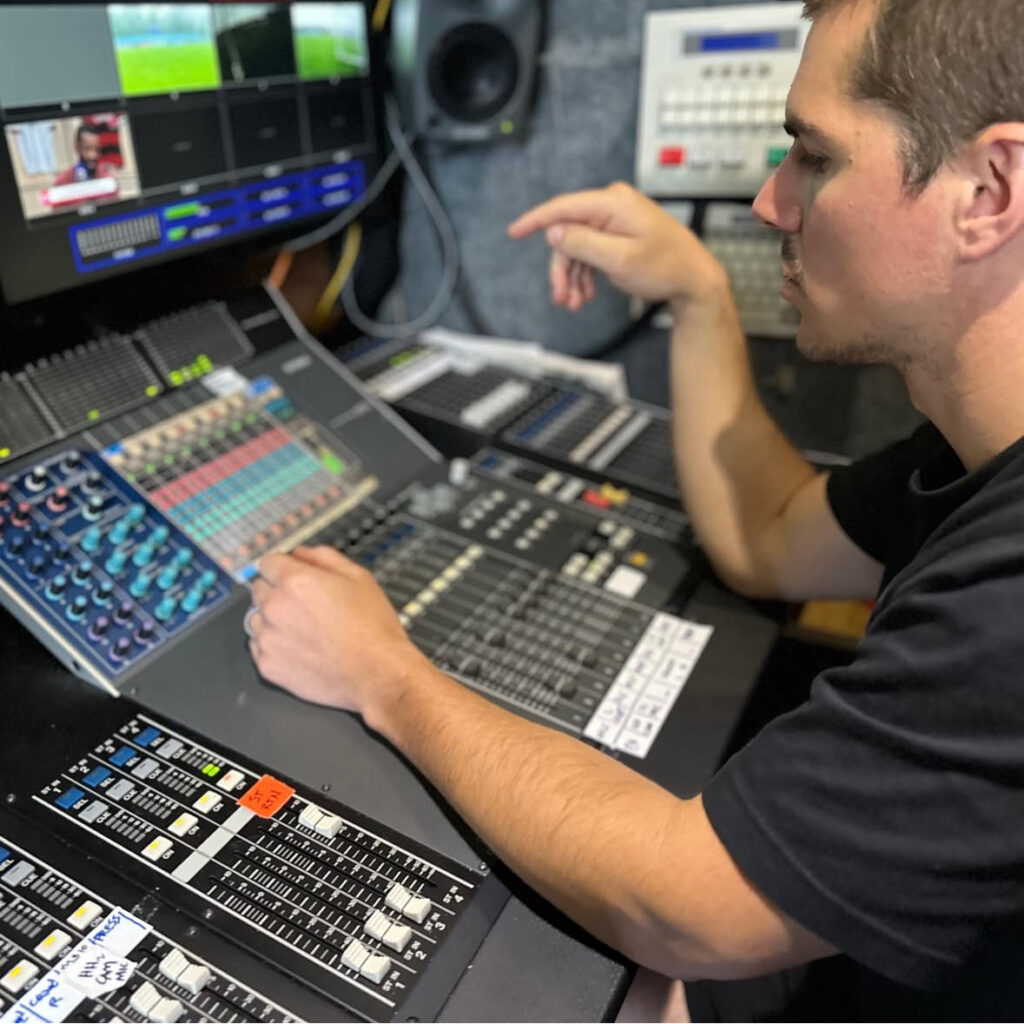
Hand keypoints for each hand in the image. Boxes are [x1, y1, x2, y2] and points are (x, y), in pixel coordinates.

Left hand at [247, 546, 428, 716]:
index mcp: (294, 581)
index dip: (283, 567)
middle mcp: (275, 607)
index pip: (267, 563)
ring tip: (304, 630)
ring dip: (273, 620)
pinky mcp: (267, 665)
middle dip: (277, 592)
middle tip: (305, 606)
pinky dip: (274, 646)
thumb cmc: (372, 627)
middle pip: (258, 589)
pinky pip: (258, 647)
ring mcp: (268, 639)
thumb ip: (323, 557)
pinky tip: (300, 649)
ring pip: (256, 619)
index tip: (293, 577)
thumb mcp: (359, 576)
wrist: (377, 674)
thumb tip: (300, 553)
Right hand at [507, 181, 726, 311]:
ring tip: (575, 303)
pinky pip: (591, 252)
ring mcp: (615, 220)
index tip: (513, 232)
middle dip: (562, 268)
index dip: (535, 221)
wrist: (694, 279)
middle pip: (568, 235)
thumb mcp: (619, 259)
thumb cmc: (666, 267)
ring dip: (573, 277)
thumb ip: (583, 243)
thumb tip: (553, 232)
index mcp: (612, 204)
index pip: (563, 208)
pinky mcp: (618, 235)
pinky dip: (585, 274)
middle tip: (561, 298)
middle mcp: (612, 206)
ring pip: (577, 248)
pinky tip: (586, 295)